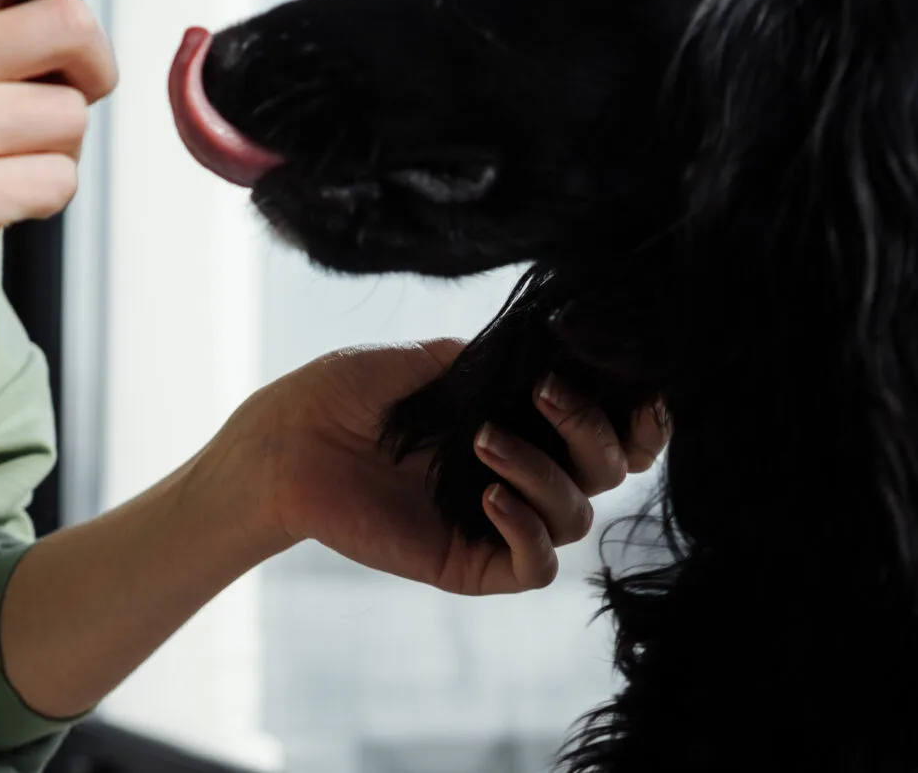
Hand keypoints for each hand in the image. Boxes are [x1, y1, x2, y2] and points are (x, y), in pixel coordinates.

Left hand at [218, 340, 667, 594]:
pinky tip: (490, 496)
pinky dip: (527, 531)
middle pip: (606, 471)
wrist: (280, 442)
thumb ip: (486, 359)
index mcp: (516, 422)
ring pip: (574, 516)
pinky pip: (534, 567)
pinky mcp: (466, 562)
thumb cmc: (341, 393)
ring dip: (544, 474)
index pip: (607, 433)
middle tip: (544, 393)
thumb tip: (544, 350)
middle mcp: (518, 472)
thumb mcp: (419, 359)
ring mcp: (495, 521)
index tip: (636, 387)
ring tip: (483, 442)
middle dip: (591, 430)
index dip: (637, 419)